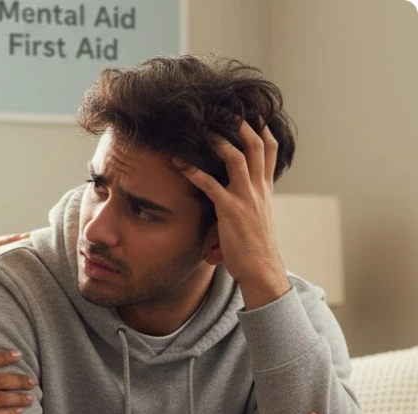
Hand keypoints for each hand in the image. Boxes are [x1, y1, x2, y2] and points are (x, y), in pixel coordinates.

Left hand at [176, 120, 290, 309]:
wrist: (261, 268)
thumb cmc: (253, 245)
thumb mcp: (255, 214)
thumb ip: (246, 196)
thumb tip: (232, 186)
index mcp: (265, 187)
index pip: (270, 148)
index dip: (261, 127)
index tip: (249, 111)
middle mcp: (258, 188)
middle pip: (256, 144)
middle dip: (241, 123)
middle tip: (223, 108)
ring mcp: (246, 198)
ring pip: (237, 158)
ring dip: (218, 140)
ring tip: (201, 129)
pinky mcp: (230, 210)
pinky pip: (212, 185)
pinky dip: (195, 172)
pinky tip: (179, 163)